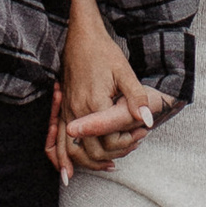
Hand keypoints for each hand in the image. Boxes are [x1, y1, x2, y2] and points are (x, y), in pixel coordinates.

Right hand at [51, 13, 160, 179]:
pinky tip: (73, 168)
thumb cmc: (103, 52)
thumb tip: (148, 120)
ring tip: (108, 165)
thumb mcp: (125, 71)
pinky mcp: (61, 110)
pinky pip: (57, 142)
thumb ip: (136, 98)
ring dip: (89, 163)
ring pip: (73, 151)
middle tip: (132, 146)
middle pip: (93, 150)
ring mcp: (66, 112)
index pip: (111, 139)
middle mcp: (77, 112)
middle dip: (113, 155)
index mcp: (95, 104)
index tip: (141, 135)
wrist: (80, 37)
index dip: (128, 142)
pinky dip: (64, 158)